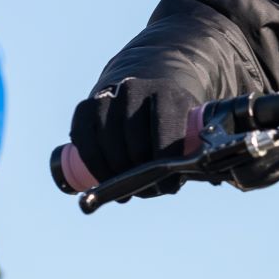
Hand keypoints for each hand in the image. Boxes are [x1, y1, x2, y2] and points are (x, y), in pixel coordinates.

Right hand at [68, 75, 200, 197]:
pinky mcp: (85, 107)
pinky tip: (105, 183)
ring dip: (118, 175)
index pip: (165, 129)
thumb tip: (188, 176)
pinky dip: (95, 167)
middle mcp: (135, 89)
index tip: (167, 185)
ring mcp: (108, 96)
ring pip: (109, 144)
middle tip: (148, 189)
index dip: (165, 162)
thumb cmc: (167, 122)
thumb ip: (192, 150)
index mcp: (167, 92)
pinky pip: (85, 142)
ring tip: (129, 189)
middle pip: (135, 142)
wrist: (139, 95)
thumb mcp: (185, 127)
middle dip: (141, 173)